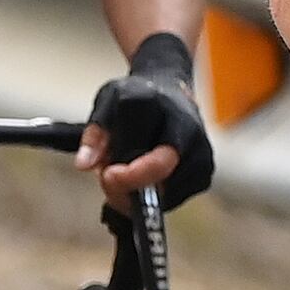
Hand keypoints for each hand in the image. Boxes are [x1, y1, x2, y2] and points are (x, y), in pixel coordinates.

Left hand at [77, 31, 215, 204]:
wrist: (171, 91)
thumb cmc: (133, 100)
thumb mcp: (105, 105)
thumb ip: (94, 135)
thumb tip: (84, 165)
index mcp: (151, 101)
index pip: (137, 142)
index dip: (123, 170)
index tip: (106, 175)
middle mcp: (184, 124)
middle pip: (160, 167)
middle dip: (131, 184)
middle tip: (111, 183)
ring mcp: (200, 149)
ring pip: (167, 190)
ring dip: (140, 194)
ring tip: (126, 177)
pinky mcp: (206, 171)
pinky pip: (176, 198)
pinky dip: (156, 198)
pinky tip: (146, 180)